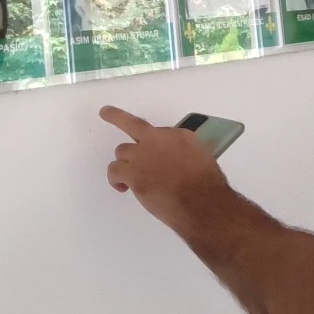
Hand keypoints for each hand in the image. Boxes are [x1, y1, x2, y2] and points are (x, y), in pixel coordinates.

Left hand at [102, 106, 229, 233]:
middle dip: (116, 117)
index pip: (159, 132)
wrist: (201, 202)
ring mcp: (143, 155)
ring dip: (125, 163)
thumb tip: (179, 161)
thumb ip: (186, 155)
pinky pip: (114, 170)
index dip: (154, 142)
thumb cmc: (207, 186)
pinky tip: (122, 187)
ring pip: (122, 151)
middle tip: (105, 112)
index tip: (155, 149)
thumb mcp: (203, 160)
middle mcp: (158, 139)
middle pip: (133, 125)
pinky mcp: (132, 173)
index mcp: (178, 135)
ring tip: (130, 177)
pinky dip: (116, 179)